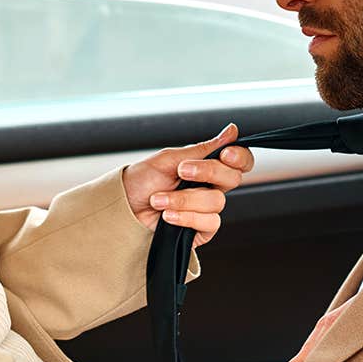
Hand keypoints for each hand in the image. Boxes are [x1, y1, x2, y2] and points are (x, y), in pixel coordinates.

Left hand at [122, 124, 252, 246]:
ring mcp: (206, 209)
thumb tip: (232, 131)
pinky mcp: (201, 230)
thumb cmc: (142, 180)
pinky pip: (209, 223)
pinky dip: (186, 217)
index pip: (239, 161)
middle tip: (182, 171)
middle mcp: (210, 187)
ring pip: (217, 202)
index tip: (224, 154)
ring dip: (184, 199)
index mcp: (207, 167)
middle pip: (233, 179)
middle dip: (207, 173)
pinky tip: (168, 216)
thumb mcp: (169, 158)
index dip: (239, 157)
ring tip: (159, 199)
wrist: (123, 207)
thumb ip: (203, 149)